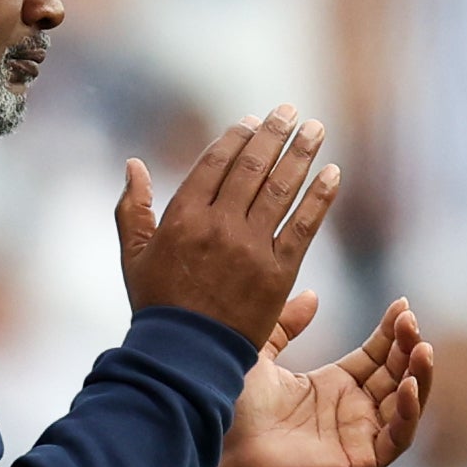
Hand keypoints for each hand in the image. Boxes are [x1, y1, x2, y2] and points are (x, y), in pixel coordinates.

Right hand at [114, 105, 338, 344]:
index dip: (238, 136)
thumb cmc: (157, 307)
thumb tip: (134, 164)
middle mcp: (219, 226)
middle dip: (274, 134)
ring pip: (281, 189)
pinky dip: (320, 197)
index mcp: (183, 217)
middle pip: (253, 167)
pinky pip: (303, 226)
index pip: (216, 162)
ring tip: (316, 129)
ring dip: (302, 154)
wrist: (186, 356)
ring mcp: (251, 248)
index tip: (254, 119)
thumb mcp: (134, 255)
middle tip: (291, 111)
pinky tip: (333, 174)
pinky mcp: (278, 273)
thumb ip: (132, 208)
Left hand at [214, 294, 434, 466]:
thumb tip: (312, 295)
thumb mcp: (261, 353)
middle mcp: (350, 412)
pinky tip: (407, 386)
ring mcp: (356, 438)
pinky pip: (396, 439)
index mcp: (332, 387)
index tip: (402, 304)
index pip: (376, 356)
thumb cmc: (231, 406)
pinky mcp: (358, 463)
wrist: (216, 443)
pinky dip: (407, 413)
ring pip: (405, 406)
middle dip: (407, 347)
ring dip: (418, 377)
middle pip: (395, 376)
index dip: (391, 332)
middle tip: (410, 321)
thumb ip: (286, 325)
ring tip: (421, 348)